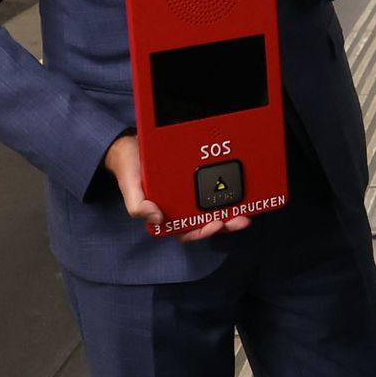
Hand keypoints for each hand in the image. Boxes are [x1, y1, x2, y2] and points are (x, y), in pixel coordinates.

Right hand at [108, 132, 249, 235]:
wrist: (131, 143)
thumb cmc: (129, 168)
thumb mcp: (130, 187)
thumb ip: (137, 205)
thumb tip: (157, 218)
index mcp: (166, 214)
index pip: (187, 231)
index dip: (203, 232)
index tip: (216, 224)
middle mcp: (180, 207)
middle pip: (207, 222)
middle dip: (226, 224)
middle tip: (240, 220)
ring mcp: (190, 194)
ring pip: (214, 208)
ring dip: (231, 212)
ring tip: (246, 210)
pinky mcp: (198, 179)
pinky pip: (214, 188)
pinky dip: (227, 192)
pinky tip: (240, 191)